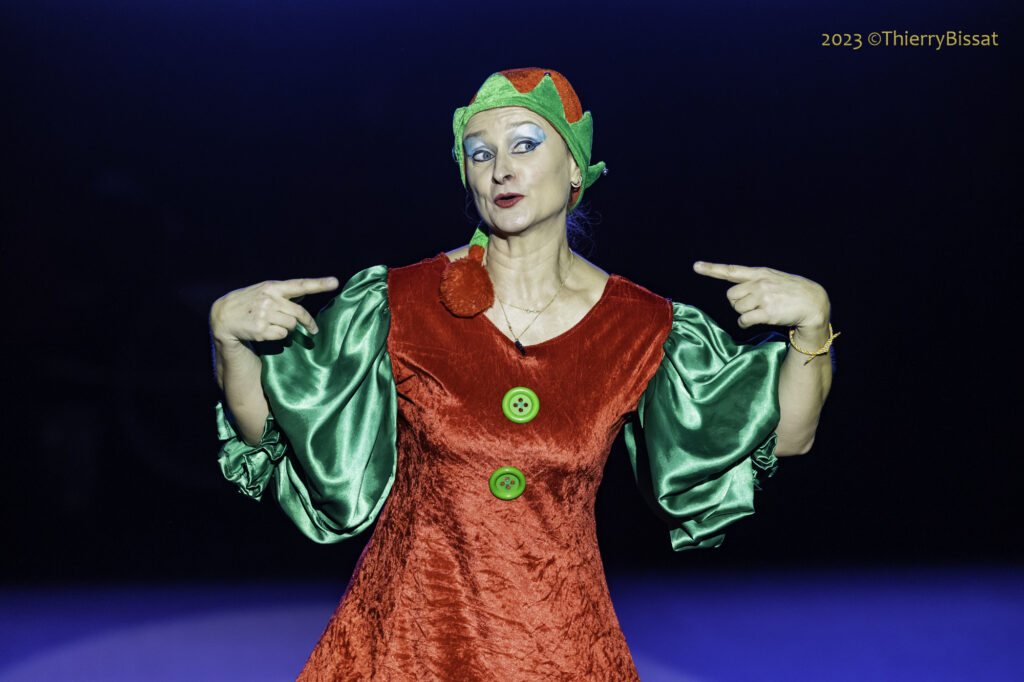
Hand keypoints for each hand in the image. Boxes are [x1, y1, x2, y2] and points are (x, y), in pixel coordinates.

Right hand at [210, 277, 339, 343]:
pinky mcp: (261, 329)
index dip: (319, 284)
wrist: (223, 316)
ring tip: (273, 324)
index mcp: (273, 287)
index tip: (335, 282)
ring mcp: (265, 315)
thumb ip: (283, 293)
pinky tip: (265, 330)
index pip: (300, 285)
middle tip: (314, 330)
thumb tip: (305, 294)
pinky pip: (282, 335)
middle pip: (300, 313)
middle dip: (309, 323)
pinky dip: (278, 336)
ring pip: (292, 326)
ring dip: (288, 328)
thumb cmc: (248, 302)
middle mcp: (270, 299)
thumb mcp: (264, 292)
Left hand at [692, 261, 828, 329]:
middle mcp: (759, 283)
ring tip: (759, 312)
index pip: (732, 270)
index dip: (712, 269)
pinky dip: (745, 323)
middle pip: (731, 295)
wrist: (813, 302)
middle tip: (752, 305)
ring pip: (736, 308)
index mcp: (760, 273)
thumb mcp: (774, 279)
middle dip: (737, 303)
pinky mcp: (767, 312)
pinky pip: (744, 320)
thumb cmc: (792, 292)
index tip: (696, 266)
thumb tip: (736, 294)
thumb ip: (755, 282)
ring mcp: (763, 297)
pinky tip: (754, 321)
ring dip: (743, 313)